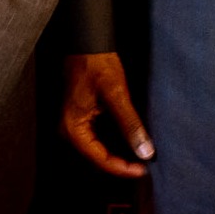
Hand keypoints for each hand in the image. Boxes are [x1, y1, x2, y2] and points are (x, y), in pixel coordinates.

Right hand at [62, 53, 153, 178]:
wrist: (87, 44)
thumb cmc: (97, 65)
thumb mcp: (117, 94)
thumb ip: (130, 124)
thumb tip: (144, 151)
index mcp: (73, 128)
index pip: (100, 159)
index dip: (122, 168)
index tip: (143, 169)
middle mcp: (70, 131)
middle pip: (98, 158)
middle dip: (120, 164)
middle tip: (144, 167)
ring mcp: (74, 126)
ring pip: (98, 150)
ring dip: (118, 155)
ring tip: (139, 159)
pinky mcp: (82, 120)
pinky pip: (98, 140)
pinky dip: (114, 144)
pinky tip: (129, 144)